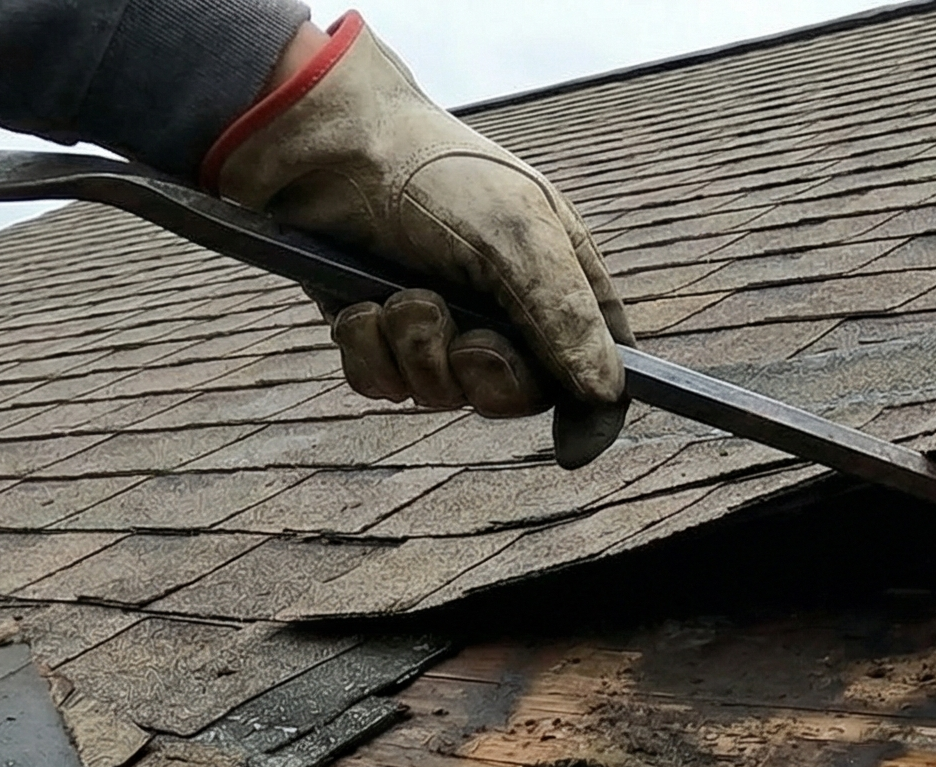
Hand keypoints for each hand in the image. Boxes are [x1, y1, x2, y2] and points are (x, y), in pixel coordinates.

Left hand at [203, 12, 630, 420]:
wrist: (328, 148)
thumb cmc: (437, 175)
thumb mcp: (520, 237)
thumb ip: (566, 317)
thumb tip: (607, 394)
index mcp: (556, 278)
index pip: (595, 364)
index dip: (588, 410)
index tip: (570, 448)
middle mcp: (500, 309)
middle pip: (515, 397)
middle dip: (486, 376)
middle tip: (469, 342)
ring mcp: (436, 325)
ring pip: (441, 396)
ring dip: (418, 353)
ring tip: (400, 297)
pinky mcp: (375, 334)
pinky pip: (381, 385)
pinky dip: (370, 352)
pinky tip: (360, 306)